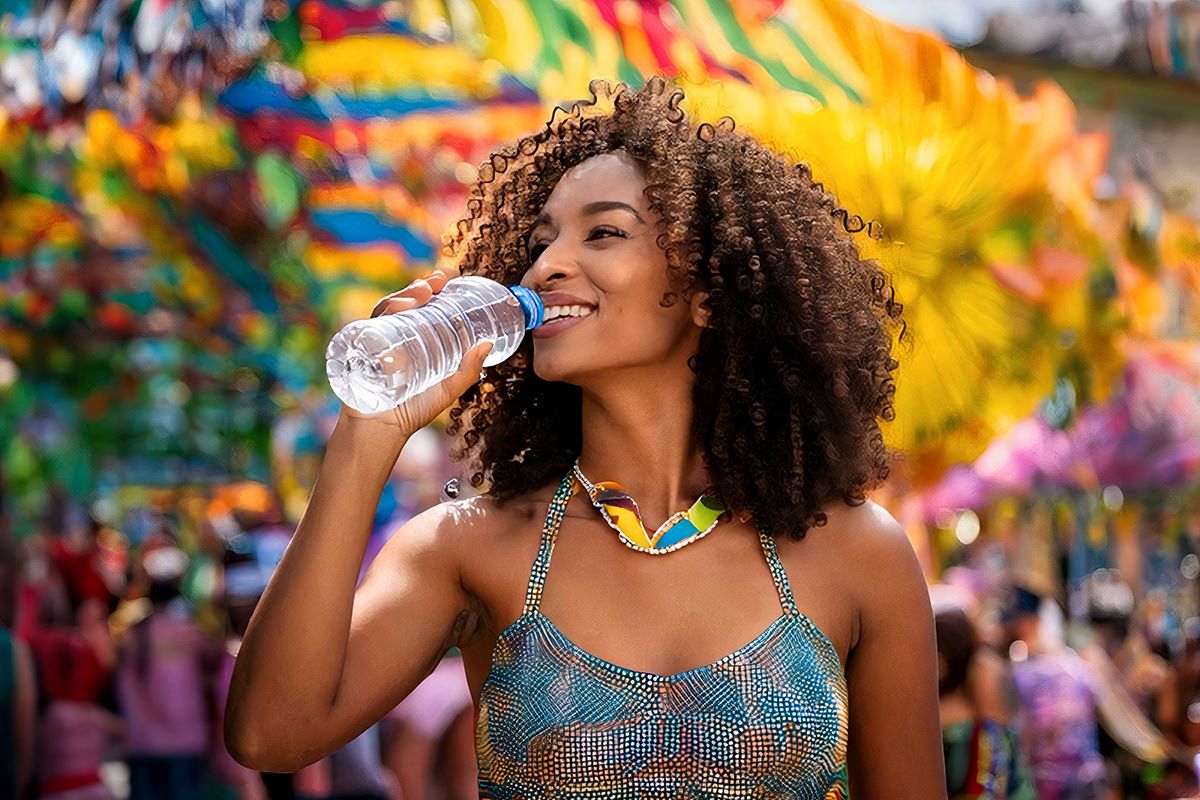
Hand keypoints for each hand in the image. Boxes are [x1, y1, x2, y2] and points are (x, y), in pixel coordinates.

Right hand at [337, 271, 493, 436]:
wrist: (381, 432)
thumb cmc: (412, 412)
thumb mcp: (447, 389)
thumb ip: (468, 370)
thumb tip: (488, 343)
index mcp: (410, 341)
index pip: (418, 309)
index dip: (429, 291)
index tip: (444, 279)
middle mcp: (390, 338)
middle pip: (401, 305)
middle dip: (416, 289)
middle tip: (434, 284)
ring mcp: (373, 343)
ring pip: (384, 311)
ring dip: (401, 297)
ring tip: (420, 294)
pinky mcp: (358, 352)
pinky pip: (367, 328)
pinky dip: (380, 316)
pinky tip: (394, 311)